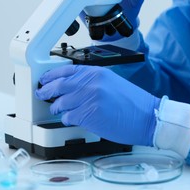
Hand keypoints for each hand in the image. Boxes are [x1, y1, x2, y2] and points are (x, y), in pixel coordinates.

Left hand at [35, 65, 159, 145]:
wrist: (147, 117)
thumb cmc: (133, 103)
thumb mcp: (111, 82)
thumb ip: (91, 81)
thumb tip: (71, 86)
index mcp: (97, 73)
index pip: (66, 70)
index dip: (51, 75)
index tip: (44, 79)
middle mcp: (91, 84)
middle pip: (59, 85)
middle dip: (46, 90)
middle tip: (41, 93)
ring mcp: (89, 99)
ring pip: (61, 103)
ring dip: (56, 107)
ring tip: (57, 109)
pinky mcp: (89, 115)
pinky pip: (69, 117)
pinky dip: (67, 119)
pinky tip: (71, 119)